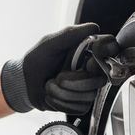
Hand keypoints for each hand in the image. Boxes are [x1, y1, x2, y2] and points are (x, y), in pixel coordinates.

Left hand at [0, 24, 119, 113]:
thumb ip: (71, 34)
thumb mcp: (50, 43)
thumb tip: (94, 27)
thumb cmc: (36, 61)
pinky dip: (61, 102)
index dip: (104, 54)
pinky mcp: (81, 104)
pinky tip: (53, 95)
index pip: (110, 48)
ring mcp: (88, 87)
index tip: (88, 60)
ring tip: (51, 85)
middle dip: (74, 81)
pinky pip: (80, 107)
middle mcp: (91, 69)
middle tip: (58, 77)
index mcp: (87, 50)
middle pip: (100, 78)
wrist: (24, 84)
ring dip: (63, 92)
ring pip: (89, 95)